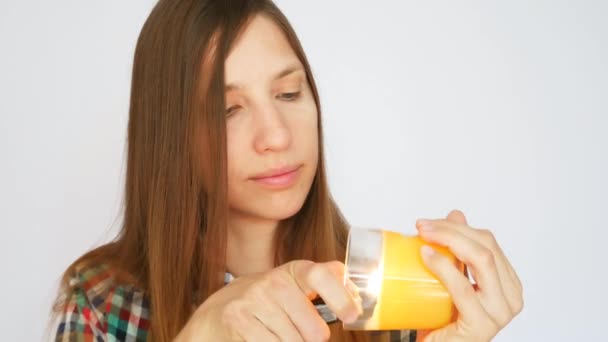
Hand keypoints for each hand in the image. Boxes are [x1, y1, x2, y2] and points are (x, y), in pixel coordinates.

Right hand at [175, 260, 360, 341]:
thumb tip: (355, 298)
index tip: (351, 315)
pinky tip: (262, 340)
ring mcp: (254, 299)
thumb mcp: (291, 289)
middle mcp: (274, 282)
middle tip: (294, 334)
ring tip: (274, 336)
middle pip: (315, 330)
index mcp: (292, 272)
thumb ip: (321, 288)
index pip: (322, 275)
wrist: (215, 315)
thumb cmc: (260, 304)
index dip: (341, 296)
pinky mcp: (238, 319)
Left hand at [415, 210, 523, 341]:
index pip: (487, 242)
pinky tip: (427, 255)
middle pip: (485, 247)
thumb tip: (456, 214)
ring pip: (481, 260)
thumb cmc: (443, 320)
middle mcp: (510, 297)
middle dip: (451, 230)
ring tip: (423, 236)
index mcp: (507, 283)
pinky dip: (444, 266)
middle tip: (422, 226)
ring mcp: (499, 313)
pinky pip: (464, 288)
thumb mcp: (451, 279)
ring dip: (449, 240)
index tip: (429, 223)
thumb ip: (458, 250)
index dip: (458, 227)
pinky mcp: (481, 326)